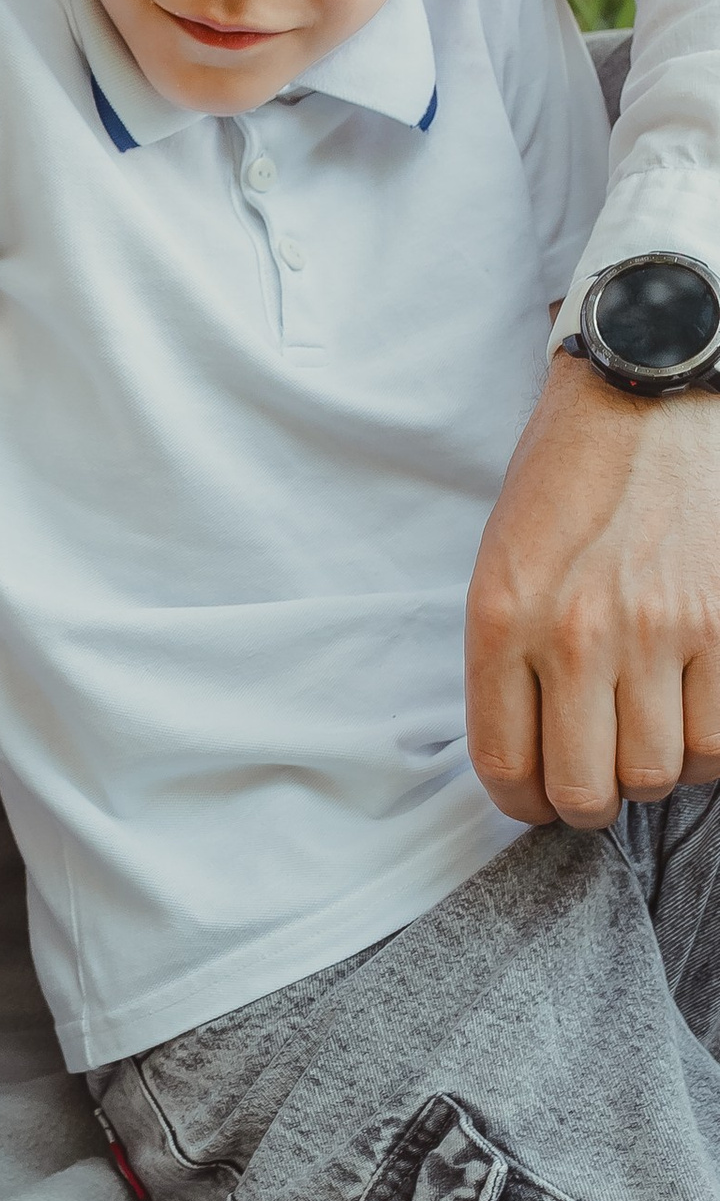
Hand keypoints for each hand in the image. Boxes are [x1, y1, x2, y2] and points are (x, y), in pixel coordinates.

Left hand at [467, 348, 719, 826]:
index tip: (538, 799)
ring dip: (654, 769)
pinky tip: (693, 713)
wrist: (644, 394)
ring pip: (661, 772)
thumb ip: (508, 659)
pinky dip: (709, 744)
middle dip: (589, 801)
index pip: (507, 766)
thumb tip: (532, 755)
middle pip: (588, 789)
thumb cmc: (566, 477)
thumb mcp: (502, 562)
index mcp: (503, 619)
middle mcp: (576, 633)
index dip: (524, 806)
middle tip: (596, 777)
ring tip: (646, 731)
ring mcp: (659, 629)